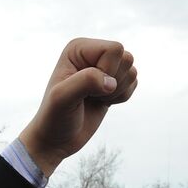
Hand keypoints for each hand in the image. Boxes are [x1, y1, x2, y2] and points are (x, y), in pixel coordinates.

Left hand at [18, 38, 136, 176]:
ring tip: (94, 99)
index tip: (86, 89)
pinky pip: (134, 84)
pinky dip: (121, 98)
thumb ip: (85, 82)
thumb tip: (111, 82)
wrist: (56, 139)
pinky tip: (101, 103)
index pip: (114, 49)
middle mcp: (92, 53)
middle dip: (114, 82)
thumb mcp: (62, 98)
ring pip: (132, 71)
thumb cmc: (54, 117)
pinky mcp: (113, 82)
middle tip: (90, 95)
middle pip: (127, 57)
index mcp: (78, 48)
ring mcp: (104, 67)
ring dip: (117, 91)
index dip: (107, 72)